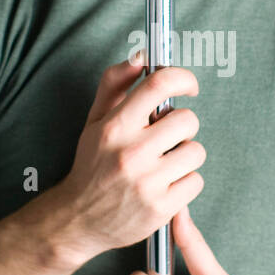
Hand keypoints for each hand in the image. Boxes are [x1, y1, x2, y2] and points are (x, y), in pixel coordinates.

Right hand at [56, 55, 206, 263]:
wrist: (78, 219)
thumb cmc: (93, 164)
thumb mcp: (95, 120)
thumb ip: (115, 83)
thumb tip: (143, 56)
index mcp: (115, 126)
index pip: (158, 85)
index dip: (182, 78)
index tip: (189, 87)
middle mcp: (131, 153)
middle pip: (187, 120)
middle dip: (183, 127)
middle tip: (168, 137)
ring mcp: (147, 182)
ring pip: (196, 152)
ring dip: (186, 156)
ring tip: (165, 163)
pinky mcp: (161, 208)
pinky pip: (196, 182)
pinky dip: (186, 183)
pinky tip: (166, 185)